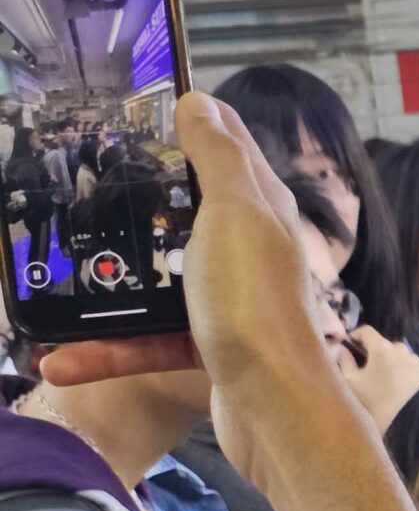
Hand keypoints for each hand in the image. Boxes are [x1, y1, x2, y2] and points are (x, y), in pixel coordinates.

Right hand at [40, 95, 345, 497]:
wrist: (276, 409)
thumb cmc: (256, 304)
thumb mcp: (236, 212)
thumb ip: (220, 157)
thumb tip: (200, 101)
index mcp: (261, 210)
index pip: (226, 149)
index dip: (185, 124)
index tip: (129, 111)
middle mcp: (250, 252)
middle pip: (183, 213)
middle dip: (131, 204)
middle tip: (71, 190)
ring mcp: (229, 302)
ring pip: (157, 282)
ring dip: (105, 287)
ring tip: (51, 276)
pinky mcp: (210, 349)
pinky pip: (149, 342)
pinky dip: (109, 350)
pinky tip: (61, 358)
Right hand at [338, 327, 418, 434]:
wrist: (401, 423)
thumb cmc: (372, 401)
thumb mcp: (350, 380)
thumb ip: (344, 359)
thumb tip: (340, 346)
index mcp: (381, 347)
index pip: (366, 330)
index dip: (356, 336)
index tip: (350, 346)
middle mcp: (401, 349)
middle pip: (384, 343)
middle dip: (374, 350)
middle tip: (366, 366)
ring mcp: (416, 360)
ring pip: (399, 353)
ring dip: (391, 359)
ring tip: (384, 375)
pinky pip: (411, 364)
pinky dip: (404, 369)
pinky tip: (399, 383)